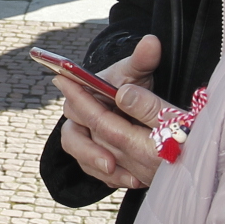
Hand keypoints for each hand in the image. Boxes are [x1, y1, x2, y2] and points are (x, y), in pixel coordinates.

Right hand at [56, 35, 165, 190]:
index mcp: (80, 94)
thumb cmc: (131, 82)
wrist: (130, 102)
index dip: (82, 116)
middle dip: (91, 154)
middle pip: (74, 140)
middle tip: (110, 165)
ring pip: (84, 160)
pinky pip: (96, 172)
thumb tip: (151, 41)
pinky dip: (113, 178)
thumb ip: (142, 59)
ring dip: (103, 171)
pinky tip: (133, 182)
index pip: (72, 105)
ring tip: (129, 179)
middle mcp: (76, 119)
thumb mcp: (137, 71)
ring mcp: (84, 140)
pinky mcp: (93, 158)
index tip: (98, 125)